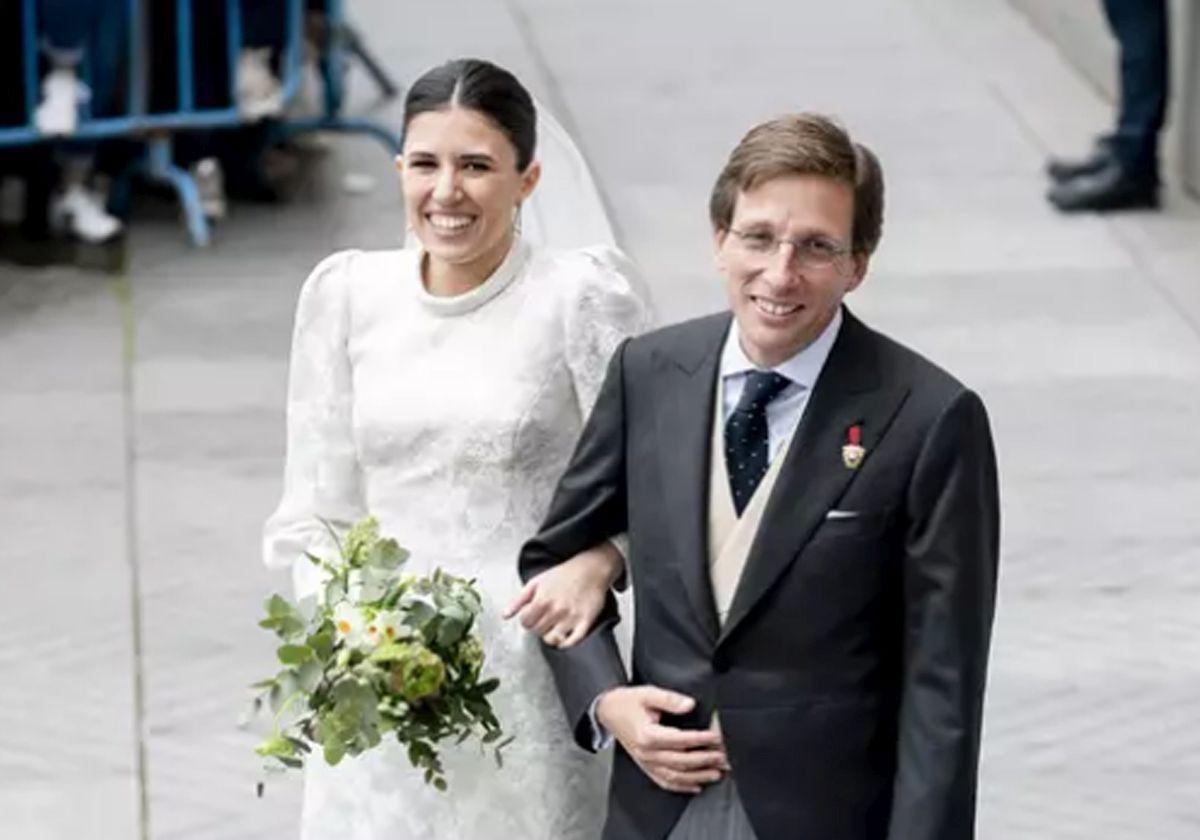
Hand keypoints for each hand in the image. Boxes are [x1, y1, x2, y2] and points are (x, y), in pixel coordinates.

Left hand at [503, 542, 623, 646]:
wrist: (590, 569)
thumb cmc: (563, 574)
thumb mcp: (536, 582)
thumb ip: (518, 600)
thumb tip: (505, 615)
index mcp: (542, 600)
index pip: (525, 623)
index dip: (527, 620)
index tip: (532, 616)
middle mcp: (556, 610)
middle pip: (537, 632)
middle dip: (538, 627)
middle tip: (544, 620)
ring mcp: (571, 617)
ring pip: (553, 640)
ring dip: (550, 636)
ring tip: (553, 627)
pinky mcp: (585, 622)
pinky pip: (573, 642)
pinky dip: (566, 643)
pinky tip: (565, 636)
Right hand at [596, 686, 728, 793]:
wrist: (607, 711)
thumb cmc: (626, 702)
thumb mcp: (647, 693)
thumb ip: (670, 699)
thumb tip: (689, 705)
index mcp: (647, 735)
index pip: (681, 740)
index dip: (701, 740)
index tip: (717, 738)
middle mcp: (647, 753)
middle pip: (681, 761)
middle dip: (705, 760)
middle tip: (723, 757)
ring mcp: (646, 762)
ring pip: (675, 776)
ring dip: (698, 776)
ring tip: (716, 773)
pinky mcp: (645, 766)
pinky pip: (664, 781)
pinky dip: (681, 787)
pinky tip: (695, 786)